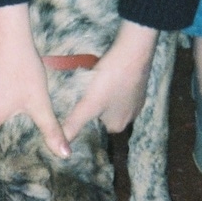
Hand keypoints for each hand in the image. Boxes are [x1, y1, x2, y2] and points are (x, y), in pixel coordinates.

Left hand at [63, 20, 158, 140]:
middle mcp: (131, 117)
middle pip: (104, 113)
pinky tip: (108, 73)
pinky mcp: (140, 85)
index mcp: (118, 125)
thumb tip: (61, 148)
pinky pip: (121, 88)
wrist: (133, 52)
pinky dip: (113, 83)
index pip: (95, 126)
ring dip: (103, 93)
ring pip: (113, 101)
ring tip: (95, 81)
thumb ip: (73, 124)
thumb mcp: (88, 104)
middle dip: (94, 103)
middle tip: (85, 90)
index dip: (85, 114)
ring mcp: (138, 100)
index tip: (78, 102)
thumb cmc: (110, 80)